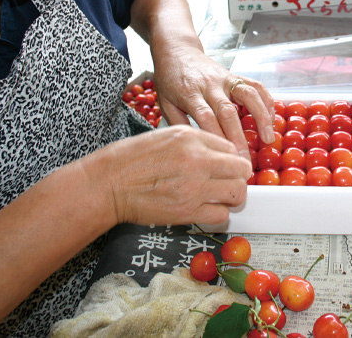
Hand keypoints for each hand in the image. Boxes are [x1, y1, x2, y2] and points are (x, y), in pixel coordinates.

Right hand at [93, 126, 252, 225]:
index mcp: (190, 138)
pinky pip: (221, 215)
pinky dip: (218, 213)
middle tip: (229, 181)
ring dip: (231, 196)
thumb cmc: (132, 159)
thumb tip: (220, 152)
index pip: (231, 147)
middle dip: (238, 176)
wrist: (110, 183)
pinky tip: (206, 208)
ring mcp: (194, 188)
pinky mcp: (188, 212)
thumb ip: (196, 141)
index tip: (226, 166)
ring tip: (220, 195)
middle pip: (241, 170)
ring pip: (237, 193)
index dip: (231, 158)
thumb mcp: (166, 135)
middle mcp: (196, 160)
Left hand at [153, 47, 274, 158]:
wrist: (176, 50)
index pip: (206, 118)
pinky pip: (255, 85)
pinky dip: (267, 100)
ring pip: (248, 95)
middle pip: (228, 112)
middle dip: (240, 138)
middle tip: (246, 161)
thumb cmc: (169, 79)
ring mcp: (225, 78)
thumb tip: (195, 148)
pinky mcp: (235, 74)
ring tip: (268, 138)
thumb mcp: (164, 102)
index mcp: (190, 93)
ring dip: (261, 117)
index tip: (226, 159)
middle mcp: (210, 85)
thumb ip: (179, 124)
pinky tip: (272, 117)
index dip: (219, 138)